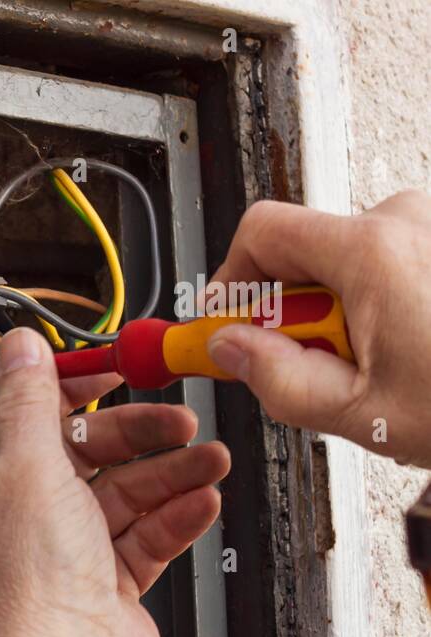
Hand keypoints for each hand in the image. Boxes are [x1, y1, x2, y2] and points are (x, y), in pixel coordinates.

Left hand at [0, 328, 229, 636]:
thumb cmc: (33, 582)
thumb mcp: (28, 464)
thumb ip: (31, 400)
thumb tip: (18, 345)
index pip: (17, 417)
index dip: (65, 390)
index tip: (109, 371)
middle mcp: (14, 515)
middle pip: (79, 451)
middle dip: (134, 433)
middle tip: (179, 419)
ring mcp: (61, 549)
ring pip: (120, 492)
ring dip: (168, 472)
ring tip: (211, 459)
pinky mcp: (103, 581)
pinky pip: (142, 534)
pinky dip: (173, 515)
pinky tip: (203, 499)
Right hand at [206, 191, 430, 466]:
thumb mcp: (359, 413)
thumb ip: (274, 377)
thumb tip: (231, 349)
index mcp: (372, 253)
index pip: (262, 232)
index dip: (230, 281)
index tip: (226, 324)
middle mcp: (408, 222)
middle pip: (307, 250)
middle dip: (295, 310)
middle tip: (316, 365)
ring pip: (353, 259)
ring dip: (346, 309)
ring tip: (383, 365)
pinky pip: (396, 260)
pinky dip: (388, 303)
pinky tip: (416, 349)